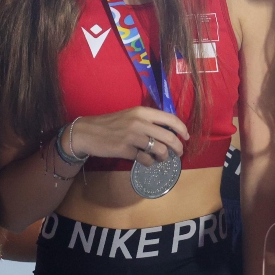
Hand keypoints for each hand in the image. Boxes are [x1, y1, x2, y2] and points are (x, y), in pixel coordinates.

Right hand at [68, 107, 188, 165]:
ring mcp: (132, 136)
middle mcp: (139, 122)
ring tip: (161, 158)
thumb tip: (167, 131)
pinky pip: (146, 159)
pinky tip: (146, 161)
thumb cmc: (110, 124)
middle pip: (169, 137)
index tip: (186, 137)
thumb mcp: (129, 116)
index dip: (182, 129)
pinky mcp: (126, 150)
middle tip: (179, 153)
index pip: (170, 119)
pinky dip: (149, 162)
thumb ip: (147, 121)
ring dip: (164, 157)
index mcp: (142, 111)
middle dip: (178, 147)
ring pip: (160, 149)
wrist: (87, 132)